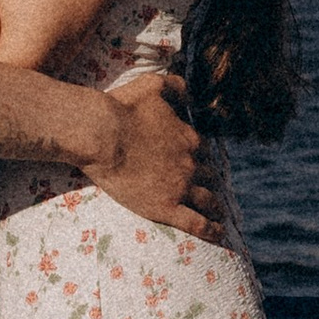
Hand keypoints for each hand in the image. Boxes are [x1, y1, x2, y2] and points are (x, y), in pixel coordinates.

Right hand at [94, 72, 224, 241]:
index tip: (196, 160)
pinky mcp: (165, 207)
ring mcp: (180, 187)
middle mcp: (190, 164)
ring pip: (207, 199)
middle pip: (208, 174)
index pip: (202, 150)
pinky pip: (196, 223)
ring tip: (218, 212)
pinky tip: (217, 234)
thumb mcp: (152, 84)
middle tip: (208, 187)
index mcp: (188, 138)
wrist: (100, 134)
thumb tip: (188, 92)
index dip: (199, 156)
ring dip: (215, 205)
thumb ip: (175, 86)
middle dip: (208, 180)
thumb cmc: (121, 107)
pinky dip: (211, 230)